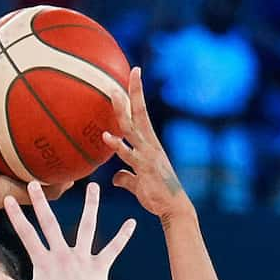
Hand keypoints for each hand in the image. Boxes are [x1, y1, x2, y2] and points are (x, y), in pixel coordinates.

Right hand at [0, 181, 135, 279]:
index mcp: (44, 262)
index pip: (26, 234)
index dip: (16, 216)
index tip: (8, 199)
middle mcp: (62, 255)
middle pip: (50, 223)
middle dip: (40, 202)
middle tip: (35, 183)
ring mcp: (82, 259)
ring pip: (87, 226)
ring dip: (90, 205)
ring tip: (93, 186)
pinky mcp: (99, 268)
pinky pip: (113, 249)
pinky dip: (123, 236)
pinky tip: (132, 223)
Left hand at [101, 67, 189, 219]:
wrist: (173, 208)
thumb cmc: (158, 196)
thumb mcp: (138, 184)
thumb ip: (126, 177)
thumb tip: (115, 178)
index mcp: (150, 144)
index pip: (142, 114)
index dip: (137, 95)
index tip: (134, 75)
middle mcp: (150, 144)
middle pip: (140, 113)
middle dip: (134, 92)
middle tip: (131, 71)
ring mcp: (147, 154)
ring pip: (132, 127)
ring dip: (121, 110)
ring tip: (113, 93)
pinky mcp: (144, 167)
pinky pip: (128, 153)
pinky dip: (117, 144)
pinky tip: (106, 136)